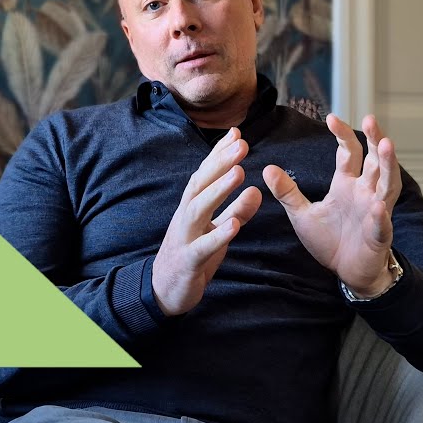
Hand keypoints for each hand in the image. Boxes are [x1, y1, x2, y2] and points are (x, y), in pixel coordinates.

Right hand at [152, 128, 262, 314]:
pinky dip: (218, 235)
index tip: (236, 133)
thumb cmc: (192, 255)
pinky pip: (203, 246)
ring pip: (199, 208)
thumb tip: (257, 190)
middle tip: (242, 144)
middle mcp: (186, 216)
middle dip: (220, 163)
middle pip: (201, 184)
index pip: (206, 174)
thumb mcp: (217, 230)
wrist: (164, 290)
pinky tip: (235, 226)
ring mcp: (185, 237)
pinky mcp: (188, 260)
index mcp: (193, 206)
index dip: (219, 154)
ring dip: (219, 190)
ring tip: (239, 173)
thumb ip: (236, 211)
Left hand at [263, 114, 402, 295]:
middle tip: (370, 119)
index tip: (331, 118)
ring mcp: (376, 212)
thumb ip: (288, 192)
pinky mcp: (379, 236)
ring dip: (389, 165)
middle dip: (375, 139)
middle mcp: (366, 192)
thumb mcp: (303, 214)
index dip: (342, 135)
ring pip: (387, 184)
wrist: (347, 272)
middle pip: (375, 160)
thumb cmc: (330, 241)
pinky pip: (382, 224)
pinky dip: (381, 216)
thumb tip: (268, 169)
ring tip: (387, 145)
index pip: (349, 153)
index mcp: (347, 184)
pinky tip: (378, 206)